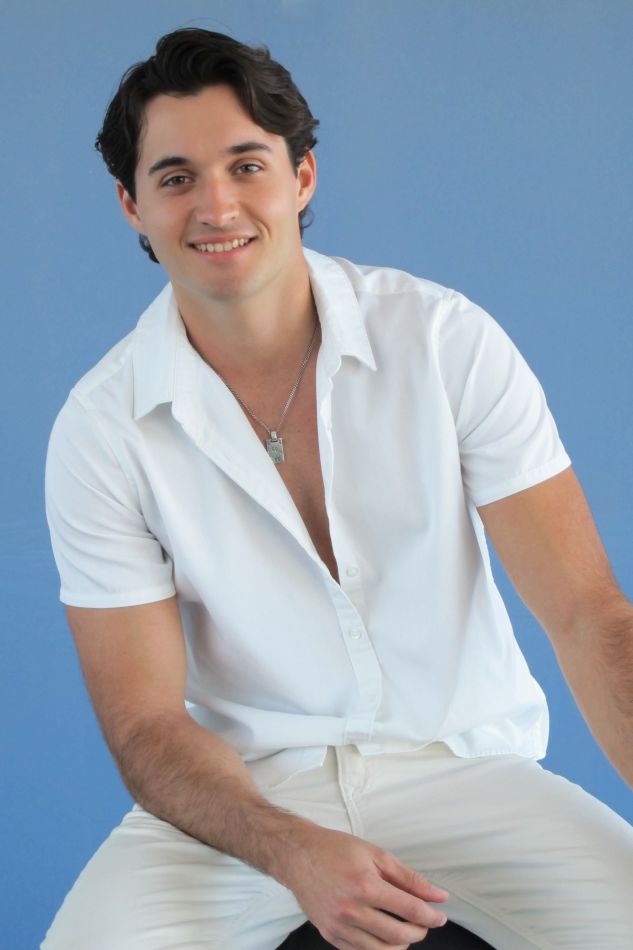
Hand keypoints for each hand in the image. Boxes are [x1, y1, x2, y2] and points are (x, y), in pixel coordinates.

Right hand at [282, 826, 448, 948]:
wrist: (298, 855)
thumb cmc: (335, 850)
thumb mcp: (376, 855)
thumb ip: (409, 878)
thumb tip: (437, 895)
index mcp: (365, 886)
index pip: (410, 911)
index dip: (431, 916)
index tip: (440, 916)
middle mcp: (352, 910)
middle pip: (399, 936)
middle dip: (419, 931)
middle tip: (423, 921)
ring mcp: (339, 926)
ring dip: (401, 944)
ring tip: (404, 929)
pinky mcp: (330, 935)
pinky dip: (378, 948)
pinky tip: (382, 934)